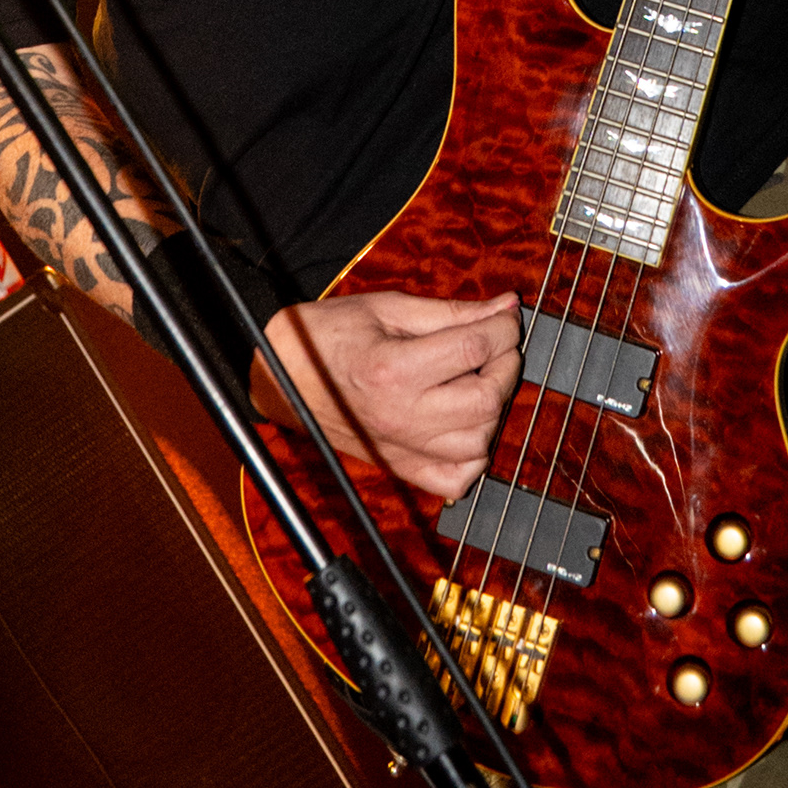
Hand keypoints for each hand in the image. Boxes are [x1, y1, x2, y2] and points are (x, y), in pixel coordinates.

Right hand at [251, 288, 520, 499]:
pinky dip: (473, 456)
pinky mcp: (398, 467)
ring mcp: (400, 448)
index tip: (505, 316)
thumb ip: (450, 312)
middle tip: (497, 345)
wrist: (282, 375)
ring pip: (479, 442)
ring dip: (492, 409)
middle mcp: (401, 415)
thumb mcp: (387, 308)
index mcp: (394, 369)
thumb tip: (504, 307)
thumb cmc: (327, 336)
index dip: (504, 327)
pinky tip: (465, 425)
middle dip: (505, 366)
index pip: (475, 348)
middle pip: (486, 399)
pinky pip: (455, 480)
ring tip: (478, 379)